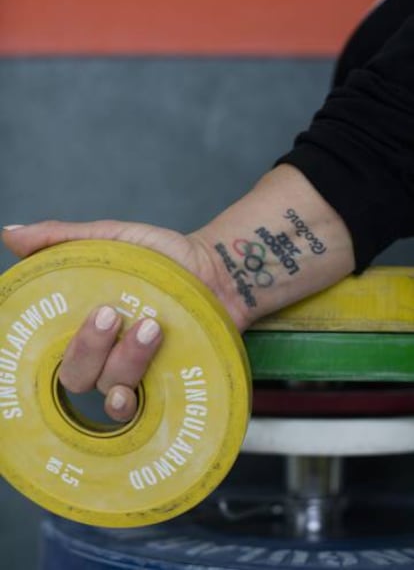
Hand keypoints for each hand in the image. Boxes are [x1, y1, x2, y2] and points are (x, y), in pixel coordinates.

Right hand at [2, 167, 354, 421]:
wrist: (215, 270)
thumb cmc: (160, 256)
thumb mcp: (112, 240)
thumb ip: (63, 239)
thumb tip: (11, 234)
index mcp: (83, 328)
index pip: (51, 351)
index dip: (41, 347)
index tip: (57, 319)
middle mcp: (104, 360)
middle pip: (76, 376)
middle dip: (89, 348)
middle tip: (111, 314)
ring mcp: (135, 377)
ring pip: (113, 391)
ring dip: (127, 361)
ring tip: (152, 325)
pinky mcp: (166, 389)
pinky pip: (146, 412)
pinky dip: (140, 402)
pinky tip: (148, 382)